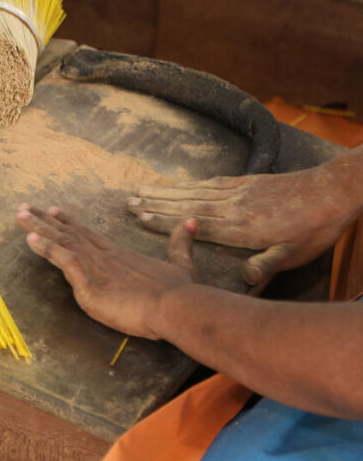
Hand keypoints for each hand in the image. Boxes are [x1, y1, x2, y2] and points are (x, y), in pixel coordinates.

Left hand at [16, 204, 195, 339]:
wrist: (176, 306)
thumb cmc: (178, 293)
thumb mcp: (182, 264)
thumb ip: (180, 244)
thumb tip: (189, 221)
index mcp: (120, 255)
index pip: (88, 234)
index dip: (69, 222)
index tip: (55, 210)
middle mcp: (104, 256)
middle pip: (69, 233)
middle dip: (44, 220)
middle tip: (24, 207)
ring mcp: (95, 268)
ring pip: (61, 242)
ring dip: (38, 228)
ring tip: (19, 215)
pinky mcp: (89, 283)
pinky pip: (63, 259)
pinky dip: (46, 248)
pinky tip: (30, 239)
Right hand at [126, 167, 358, 284]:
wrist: (333, 191)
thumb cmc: (314, 228)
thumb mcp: (295, 254)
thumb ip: (267, 263)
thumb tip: (246, 278)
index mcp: (240, 227)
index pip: (194, 223)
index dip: (165, 220)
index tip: (139, 216)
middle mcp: (232, 206)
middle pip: (186, 204)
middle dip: (154, 202)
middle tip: (128, 200)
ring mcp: (237, 192)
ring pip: (193, 191)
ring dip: (165, 191)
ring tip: (140, 189)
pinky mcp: (245, 182)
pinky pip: (209, 183)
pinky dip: (188, 184)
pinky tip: (176, 185)